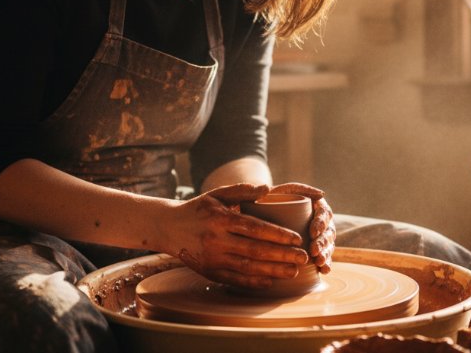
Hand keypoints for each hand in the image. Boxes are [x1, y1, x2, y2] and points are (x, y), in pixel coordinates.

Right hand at [168, 183, 309, 289]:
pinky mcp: (209, 272)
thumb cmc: (198, 209)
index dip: (278, 235)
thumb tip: (268, 189)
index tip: (297, 238)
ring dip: (273, 271)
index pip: (255, 228)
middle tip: (302, 257)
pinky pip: (235, 280)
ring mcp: (212, 258)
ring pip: (248, 267)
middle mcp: (217, 240)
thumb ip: (242, 190)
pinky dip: (253, 282)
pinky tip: (270, 281)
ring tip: (293, 271)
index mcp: (221, 219)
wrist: (168, 227)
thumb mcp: (217, 194)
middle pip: (255, 250)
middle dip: (282, 255)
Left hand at [270, 182, 335, 272]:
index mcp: (318, 206)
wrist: (265, 210)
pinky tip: (323, 271)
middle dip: (323, 243)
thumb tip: (320, 194)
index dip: (321, 224)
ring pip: (328, 246)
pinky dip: (326, 264)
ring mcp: (319, 237)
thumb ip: (300, 188)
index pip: (324, 214)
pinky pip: (323, 257)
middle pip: (328, 232)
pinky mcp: (314, 250)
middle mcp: (322, 222)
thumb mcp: (286, 189)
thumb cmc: (276, 198)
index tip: (312, 232)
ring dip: (325, 255)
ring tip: (318, 262)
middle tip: (314, 252)